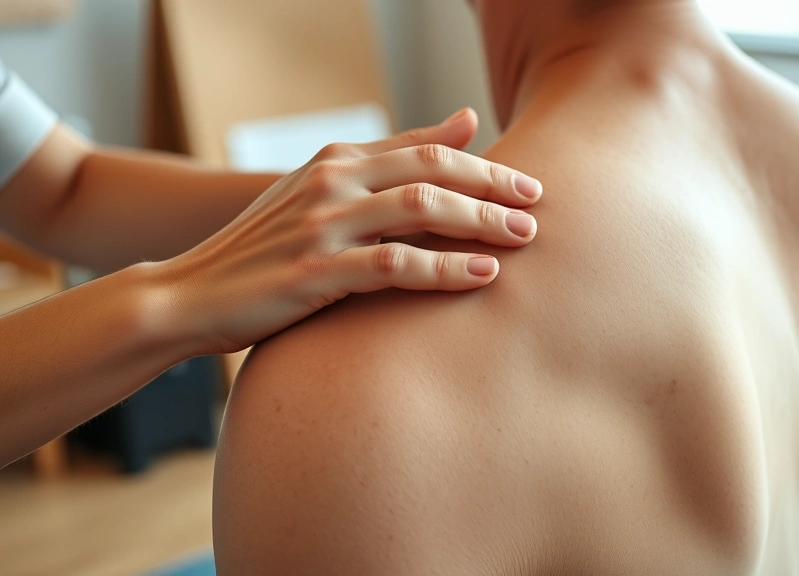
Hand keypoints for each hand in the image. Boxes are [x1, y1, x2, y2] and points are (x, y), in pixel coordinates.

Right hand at [146, 109, 541, 353]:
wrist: (187, 294)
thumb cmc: (266, 249)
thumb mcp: (324, 193)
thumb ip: (392, 160)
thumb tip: (465, 120)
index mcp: (336, 160)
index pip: (426, 148)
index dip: (485, 164)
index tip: (529, 184)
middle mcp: (332, 182)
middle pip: (432, 169)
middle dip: (493, 187)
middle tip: (538, 206)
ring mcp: (322, 225)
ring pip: (420, 208)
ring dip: (479, 223)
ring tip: (523, 238)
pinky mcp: (314, 272)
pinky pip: (394, 264)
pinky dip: (443, 268)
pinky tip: (481, 276)